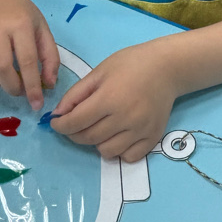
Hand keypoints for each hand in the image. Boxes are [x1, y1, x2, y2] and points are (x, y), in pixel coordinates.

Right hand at [0, 0, 58, 110]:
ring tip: (2, 83)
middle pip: (1, 67)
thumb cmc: (23, 16)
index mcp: (21, 25)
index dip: (32, 86)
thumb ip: (50, 57)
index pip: (27, 61)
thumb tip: (49, 84)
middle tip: (19, 90)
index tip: (36, 103)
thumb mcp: (43, 30)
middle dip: (12, 87)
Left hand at [51, 42, 176, 161]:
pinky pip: (128, 157)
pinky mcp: (153, 138)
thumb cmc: (130, 64)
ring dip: (96, 143)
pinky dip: (118, 150)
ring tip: (99, 127)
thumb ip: (76, 94)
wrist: (166, 68)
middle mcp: (125, 118)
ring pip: (107, 151)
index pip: (76, 122)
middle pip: (89, 138)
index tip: (55, 123)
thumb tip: (58, 114)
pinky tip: (117, 135)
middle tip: (73, 124)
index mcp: (109, 98)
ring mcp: (141, 131)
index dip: (60, 125)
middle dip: (74, 134)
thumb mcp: (99, 72)